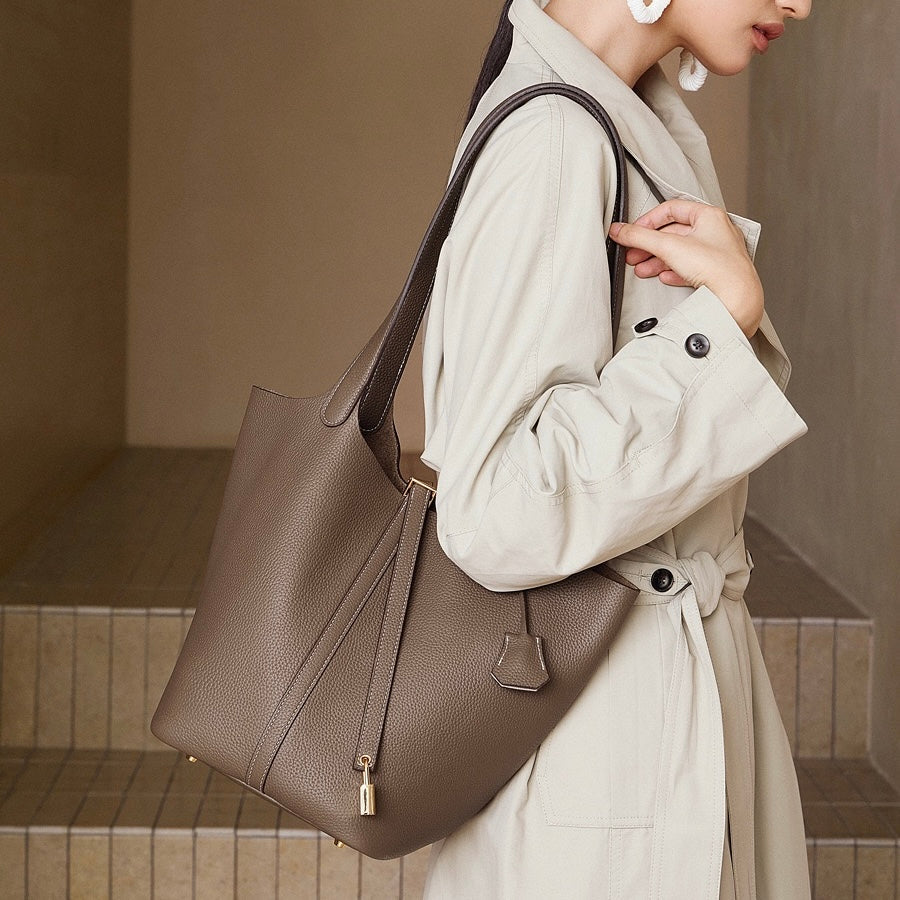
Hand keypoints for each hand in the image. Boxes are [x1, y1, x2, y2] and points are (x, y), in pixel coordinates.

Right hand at [608, 199, 763, 338]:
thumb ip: (639, 237)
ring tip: (642, 269)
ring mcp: (717, 253)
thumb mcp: (669, 246)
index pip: (671, 209)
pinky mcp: (716, 274)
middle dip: (650, 245)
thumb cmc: (717, 268)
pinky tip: (664, 277)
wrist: (736, 299)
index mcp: (709, 216)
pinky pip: (690, 268)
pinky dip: (673, 271)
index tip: (634, 232)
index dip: (648, 220)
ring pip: (680, 252)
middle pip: (673, 233)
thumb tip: (619, 230)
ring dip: (658, 260)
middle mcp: (716, 232)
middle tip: (633, 253)